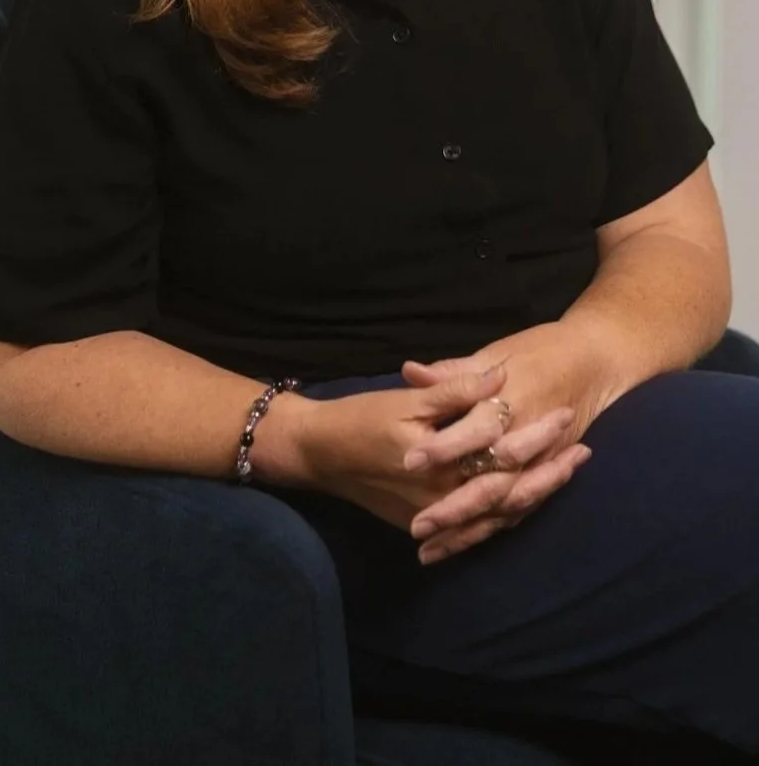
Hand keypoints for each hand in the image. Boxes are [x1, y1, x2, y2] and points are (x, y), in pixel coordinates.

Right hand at [297, 362, 580, 539]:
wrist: (319, 453)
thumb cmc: (361, 419)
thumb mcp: (407, 400)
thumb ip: (454, 388)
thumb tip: (498, 375)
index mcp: (444, 465)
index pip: (506, 454)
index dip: (540, 435)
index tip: (569, 414)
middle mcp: (446, 500)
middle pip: (512, 493)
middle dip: (551, 472)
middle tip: (583, 451)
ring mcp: (437, 518)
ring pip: (500, 516)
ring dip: (536, 495)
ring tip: (567, 473)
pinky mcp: (428, 525)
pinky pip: (479, 527)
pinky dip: (507, 514)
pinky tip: (528, 499)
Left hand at [400, 322, 613, 560]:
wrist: (597, 361)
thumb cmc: (542, 351)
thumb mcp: (497, 353)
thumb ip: (454, 373)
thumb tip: (409, 372)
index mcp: (513, 405)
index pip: (474, 432)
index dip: (443, 448)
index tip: (408, 462)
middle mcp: (528, 441)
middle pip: (491, 483)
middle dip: (454, 508)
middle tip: (417, 526)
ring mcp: (539, 463)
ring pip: (503, 506)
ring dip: (468, 532)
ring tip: (429, 553)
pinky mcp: (544, 475)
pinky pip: (519, 510)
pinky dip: (491, 530)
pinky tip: (461, 547)